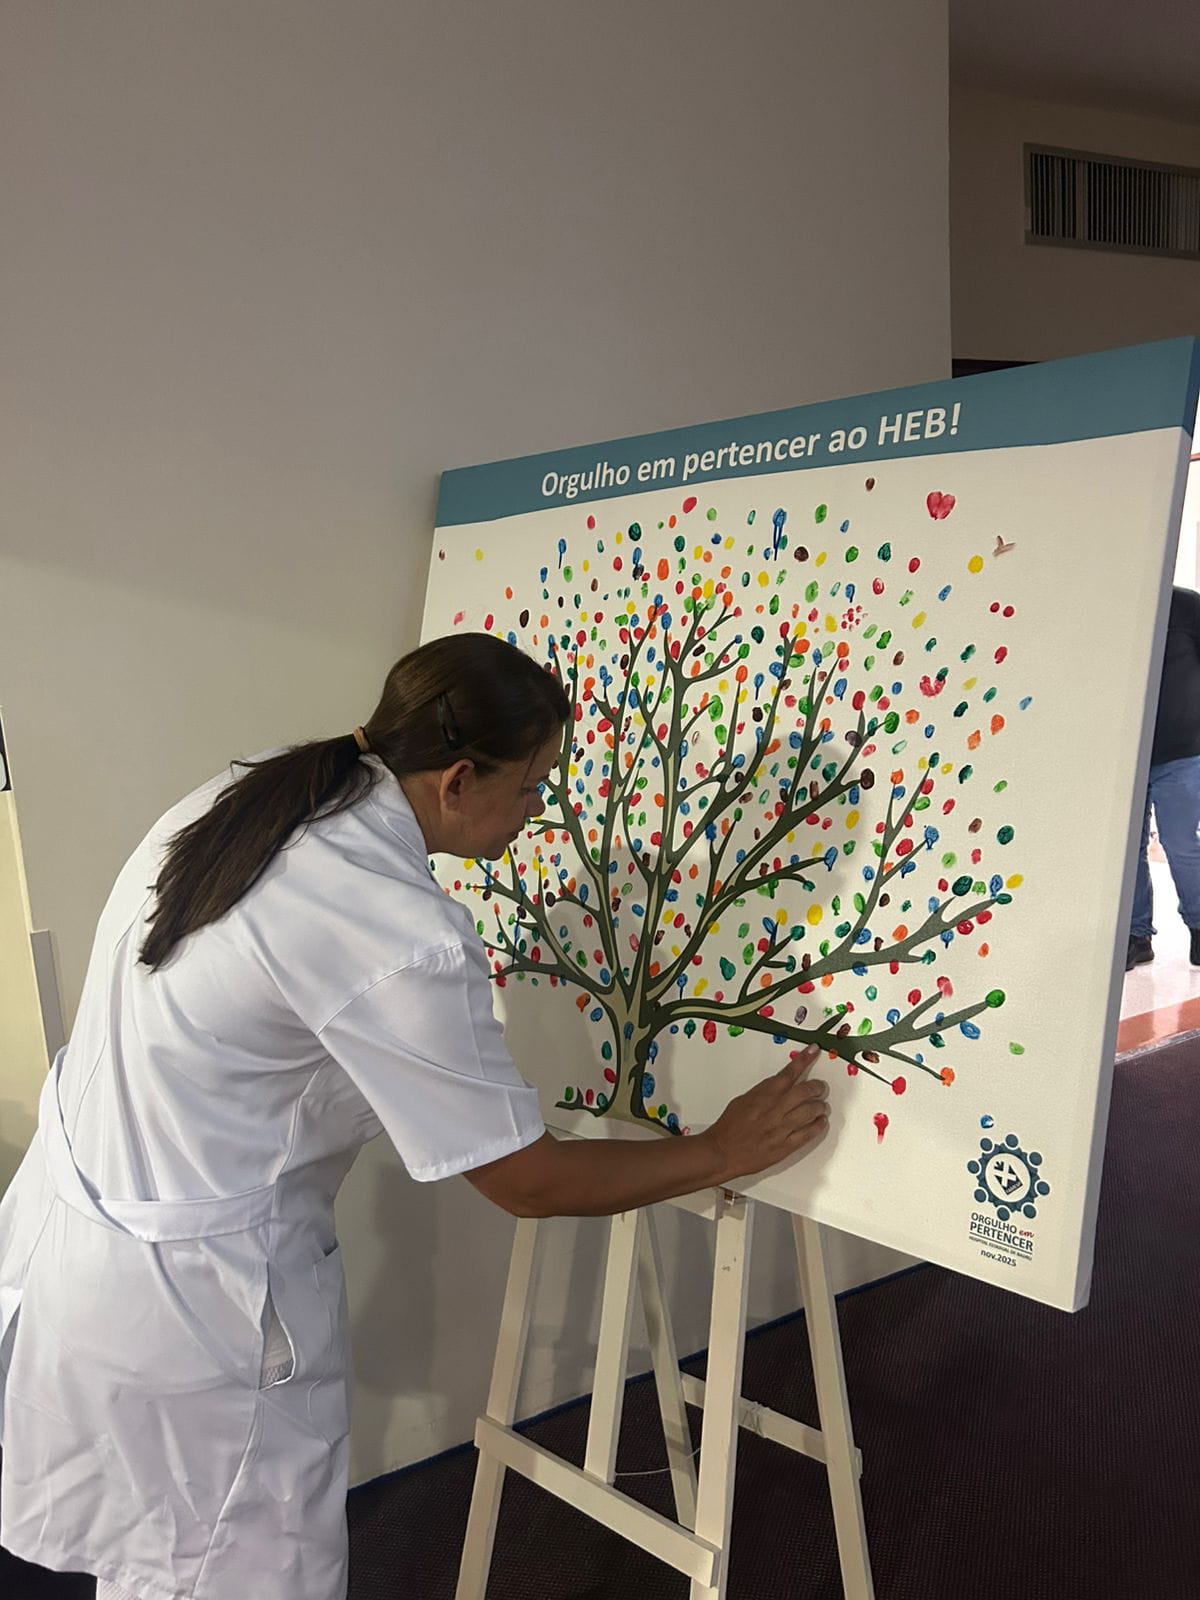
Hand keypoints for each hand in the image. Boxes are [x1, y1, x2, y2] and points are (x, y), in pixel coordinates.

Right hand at [702, 1045, 828, 1181]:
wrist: (722, 1152)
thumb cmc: (729, 1127)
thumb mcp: (743, 1100)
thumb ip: (763, 1092)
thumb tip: (778, 1086)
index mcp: (765, 1094)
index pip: (790, 1071)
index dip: (804, 1059)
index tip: (813, 1050)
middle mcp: (776, 1108)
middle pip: (806, 1090)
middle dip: (817, 1086)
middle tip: (820, 1086)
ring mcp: (782, 1127)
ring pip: (811, 1111)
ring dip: (820, 1106)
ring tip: (821, 1106)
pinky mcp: (786, 1146)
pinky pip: (809, 1133)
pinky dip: (818, 1126)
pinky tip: (820, 1122)